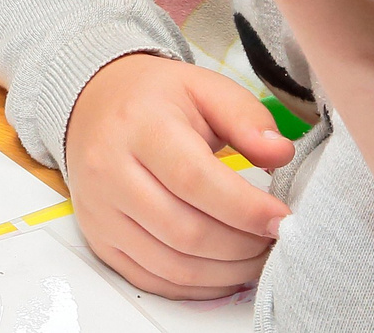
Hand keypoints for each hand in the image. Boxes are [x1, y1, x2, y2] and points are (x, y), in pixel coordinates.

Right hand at [64, 53, 295, 298]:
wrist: (91, 104)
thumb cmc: (155, 99)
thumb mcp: (203, 87)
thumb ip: (246, 118)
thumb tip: (279, 154)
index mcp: (138, 126)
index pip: (194, 180)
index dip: (245, 208)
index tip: (281, 218)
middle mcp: (109, 171)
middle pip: (185, 231)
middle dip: (242, 246)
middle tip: (274, 240)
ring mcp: (100, 211)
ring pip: (171, 265)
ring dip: (225, 272)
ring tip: (256, 256)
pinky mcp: (98, 239)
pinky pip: (152, 280)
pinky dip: (197, 286)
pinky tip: (223, 269)